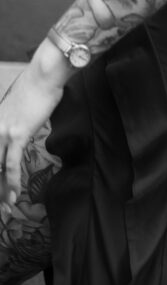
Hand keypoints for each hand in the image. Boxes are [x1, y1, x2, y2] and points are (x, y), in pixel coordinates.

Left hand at [0, 67, 63, 206]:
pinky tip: (13, 195)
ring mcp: (3, 131)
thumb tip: (18, 132)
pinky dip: (11, 182)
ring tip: (4, 209)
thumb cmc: (35, 87)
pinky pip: (11, 164)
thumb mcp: (17, 107)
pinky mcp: (17, 134)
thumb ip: (12, 122)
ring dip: (0, 191)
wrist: (44, 75)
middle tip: (0, 208)